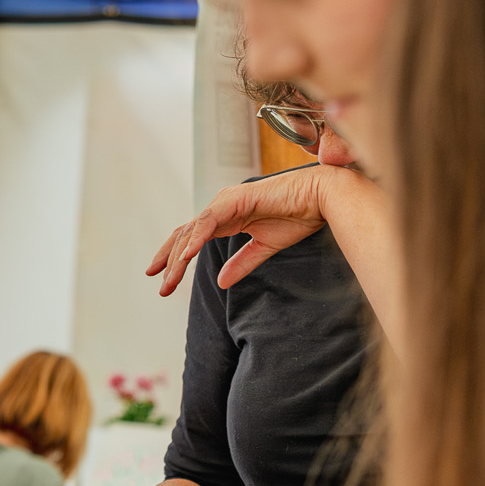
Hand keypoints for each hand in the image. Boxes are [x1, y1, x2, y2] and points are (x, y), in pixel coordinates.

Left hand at [148, 167, 337, 295]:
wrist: (322, 197)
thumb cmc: (298, 216)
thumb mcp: (264, 248)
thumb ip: (241, 263)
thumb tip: (221, 282)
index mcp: (225, 218)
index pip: (191, 239)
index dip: (175, 259)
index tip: (164, 281)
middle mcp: (220, 208)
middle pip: (185, 236)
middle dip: (170, 262)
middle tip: (163, 288)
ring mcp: (225, 201)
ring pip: (192, 230)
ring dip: (179, 256)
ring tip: (170, 278)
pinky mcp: (235, 199)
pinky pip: (209, 221)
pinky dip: (196, 238)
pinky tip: (187, 256)